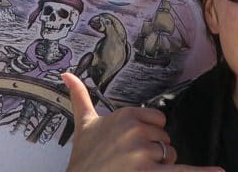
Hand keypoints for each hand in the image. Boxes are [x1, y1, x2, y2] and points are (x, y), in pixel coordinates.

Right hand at [63, 73, 219, 171]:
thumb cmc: (84, 158)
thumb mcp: (84, 125)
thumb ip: (79, 97)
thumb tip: (66, 75)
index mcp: (126, 115)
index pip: (158, 120)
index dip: (149, 134)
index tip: (131, 144)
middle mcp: (136, 131)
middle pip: (165, 139)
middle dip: (154, 152)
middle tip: (130, 162)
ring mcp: (143, 153)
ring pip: (170, 156)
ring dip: (159, 166)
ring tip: (134, 170)